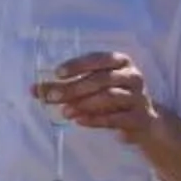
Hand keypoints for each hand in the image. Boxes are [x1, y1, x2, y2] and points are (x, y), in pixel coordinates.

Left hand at [42, 50, 163, 141]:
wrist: (145, 121)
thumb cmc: (113, 97)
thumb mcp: (91, 88)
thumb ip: (65, 87)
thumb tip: (35, 90)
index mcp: (120, 62)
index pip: (98, 59)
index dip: (78, 65)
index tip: (57, 73)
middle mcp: (132, 76)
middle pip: (101, 79)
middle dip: (74, 88)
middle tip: (51, 97)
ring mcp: (138, 97)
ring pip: (110, 97)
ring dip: (84, 104)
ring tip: (64, 112)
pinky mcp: (139, 118)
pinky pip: (117, 118)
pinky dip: (96, 119)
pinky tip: (79, 121)